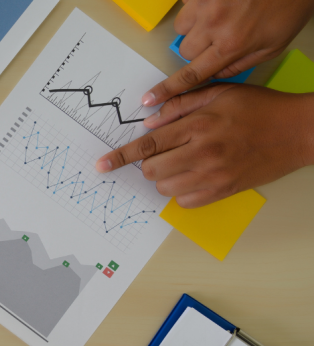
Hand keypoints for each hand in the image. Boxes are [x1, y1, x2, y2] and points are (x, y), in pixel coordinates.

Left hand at [95, 84, 313, 207]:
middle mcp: (203, 153)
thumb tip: (148, 121)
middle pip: (151, 169)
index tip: (101, 165)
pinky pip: (185, 202)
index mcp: (198, 125)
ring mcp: (213, 176)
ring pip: (165, 188)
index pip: (147, 145)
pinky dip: (181, 192)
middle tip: (165, 152)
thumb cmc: (259, 109)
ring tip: (183, 162)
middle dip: (149, 162)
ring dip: (165, 177)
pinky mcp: (223, 192)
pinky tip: (194, 176)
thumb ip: (179, 106)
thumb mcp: (218, 94)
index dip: (120, 156)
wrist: (298, 132)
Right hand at [143, 0, 313, 105]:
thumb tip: (214, 75)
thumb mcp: (273, 46)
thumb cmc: (288, 6)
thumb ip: (240, 65)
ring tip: (219, 16)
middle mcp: (213, 25)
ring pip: (183, 26)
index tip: (150, 98)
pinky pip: (187, 4)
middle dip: (198, 48)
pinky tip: (218, 3)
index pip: (191, 75)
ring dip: (196, 25)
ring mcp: (205, 4)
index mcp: (231, 45)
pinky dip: (199, 6)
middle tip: (218, 38)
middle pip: (185, 50)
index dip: (168, 89)